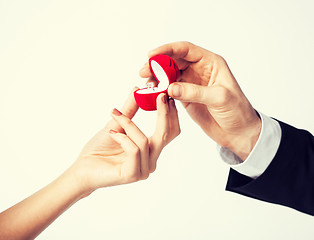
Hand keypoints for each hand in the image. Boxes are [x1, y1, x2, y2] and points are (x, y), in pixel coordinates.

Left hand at [70, 89, 179, 194]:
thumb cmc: (98, 149)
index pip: (170, 133)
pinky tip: (111, 134)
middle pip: (165, 136)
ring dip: (129, 125)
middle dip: (164, 114)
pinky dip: (122, 137)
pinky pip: (134, 150)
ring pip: (145, 141)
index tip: (166, 95)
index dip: (171, 114)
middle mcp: (150, 161)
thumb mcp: (116, 124)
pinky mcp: (132, 174)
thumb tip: (137, 90)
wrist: (81, 169)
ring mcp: (143, 170)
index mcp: (150, 151)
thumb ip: (129, 110)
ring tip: (114, 116)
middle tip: (159, 96)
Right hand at [140, 42, 260, 160]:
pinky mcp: (186, 97)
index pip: (185, 50)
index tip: (151, 55)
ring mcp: (191, 84)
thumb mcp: (219, 98)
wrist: (238, 132)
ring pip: (169, 75)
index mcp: (211, 63)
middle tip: (144, 72)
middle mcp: (199, 70)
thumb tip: (170, 88)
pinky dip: (160, 91)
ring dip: (156, 78)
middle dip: (157, 64)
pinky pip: (169, 90)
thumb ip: (195, 92)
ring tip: (146, 85)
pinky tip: (152, 94)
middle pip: (173, 61)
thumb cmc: (237, 111)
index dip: (167, 50)